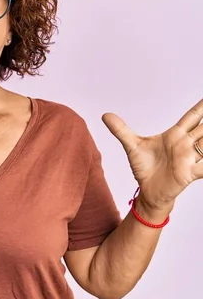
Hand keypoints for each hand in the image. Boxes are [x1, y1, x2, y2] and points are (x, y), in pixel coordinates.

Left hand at [102, 98, 202, 212]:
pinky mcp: (190, 173)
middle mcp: (185, 144)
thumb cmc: (145, 168)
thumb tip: (104, 115)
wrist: (148, 190)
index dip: (201, 108)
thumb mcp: (132, 146)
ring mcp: (190, 158)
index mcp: (175, 135)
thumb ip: (120, 130)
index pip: (192, 117)